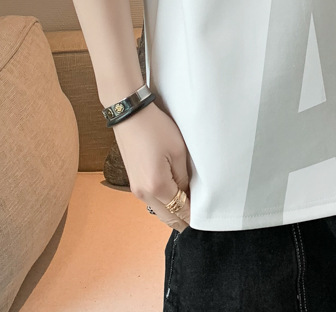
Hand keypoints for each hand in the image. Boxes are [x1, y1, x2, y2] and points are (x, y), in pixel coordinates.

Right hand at [110, 101, 191, 230]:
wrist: (129, 115)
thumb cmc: (156, 129)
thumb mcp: (178, 151)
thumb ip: (183, 177)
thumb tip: (187, 193)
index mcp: (157, 187)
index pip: (180, 211)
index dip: (194, 216)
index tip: (206, 217)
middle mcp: (144, 194)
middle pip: (168, 217)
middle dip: (184, 219)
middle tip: (201, 217)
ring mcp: (136, 189)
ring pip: (158, 211)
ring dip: (173, 211)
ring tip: (190, 206)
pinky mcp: (134, 182)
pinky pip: (151, 201)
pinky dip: (163, 203)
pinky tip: (174, 196)